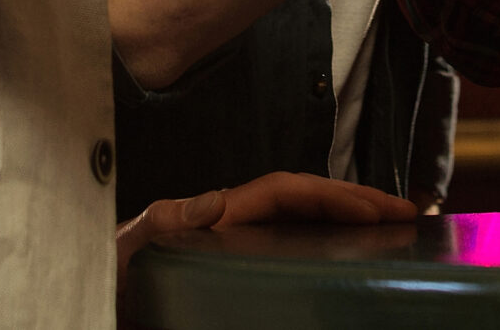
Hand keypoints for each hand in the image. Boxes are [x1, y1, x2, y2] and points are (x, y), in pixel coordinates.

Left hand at [117, 171, 417, 283]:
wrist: (90, 306)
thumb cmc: (107, 281)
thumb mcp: (129, 249)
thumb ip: (165, 222)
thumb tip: (218, 198)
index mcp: (213, 216)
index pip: (285, 193)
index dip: (332, 195)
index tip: (375, 209)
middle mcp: (230, 226)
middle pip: (306, 203)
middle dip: (358, 202)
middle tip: (409, 214)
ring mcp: (236, 249)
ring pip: (305, 226)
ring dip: (350, 221)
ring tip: (396, 230)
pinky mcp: (236, 277)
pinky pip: (292, 253)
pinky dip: (328, 247)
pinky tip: (353, 261)